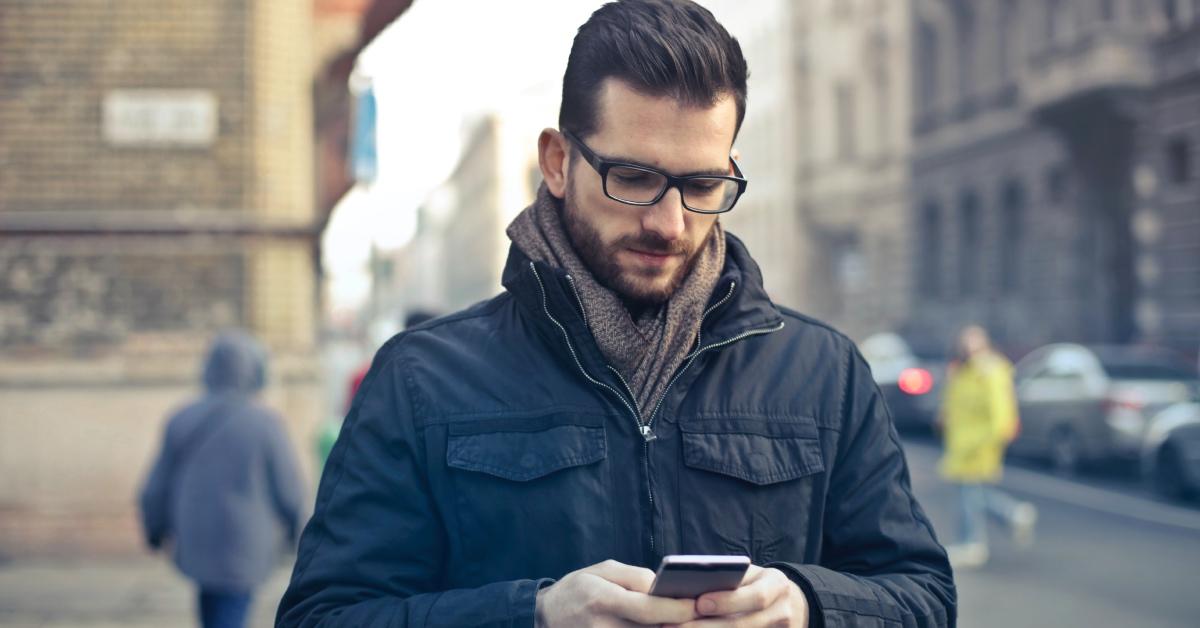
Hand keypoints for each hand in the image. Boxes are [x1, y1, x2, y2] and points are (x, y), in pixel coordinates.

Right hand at [536, 559, 698, 626]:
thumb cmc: (578, 589)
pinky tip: (663, 626)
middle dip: (679, 623)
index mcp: (604, 600)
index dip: (677, 609)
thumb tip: (666, 588)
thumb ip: (636, 577)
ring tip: (682, 620)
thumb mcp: (603, 570)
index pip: (648, 609)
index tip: (697, 604)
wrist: (546, 617)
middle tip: (701, 615)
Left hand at [668, 565, 808, 627]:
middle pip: (744, 624)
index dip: (727, 601)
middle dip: (707, 627)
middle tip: (675, 626)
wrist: (786, 602)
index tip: (699, 603)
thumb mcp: (748, 574)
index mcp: (777, 585)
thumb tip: (688, 585)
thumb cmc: (755, 583)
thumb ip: (727, 577)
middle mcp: (782, 612)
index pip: (756, 596)